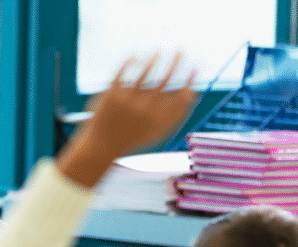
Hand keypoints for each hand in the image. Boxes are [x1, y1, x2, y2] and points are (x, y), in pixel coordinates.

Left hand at [57, 53, 199, 187]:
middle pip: (166, 80)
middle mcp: (145, 111)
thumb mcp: (158, 130)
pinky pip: (123, 71)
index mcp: (158, 121)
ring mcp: (127, 102)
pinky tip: (137, 55)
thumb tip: (193, 92)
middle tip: (181, 49)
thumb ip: (176, 114)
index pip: (181, 97)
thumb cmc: (134, 135)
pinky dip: (131, 60)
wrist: (102, 145)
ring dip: (155, 58)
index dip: (190, 80)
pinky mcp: (111, 95)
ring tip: (159, 51)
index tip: (195, 68)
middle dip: (177, 62)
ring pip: (145, 72)